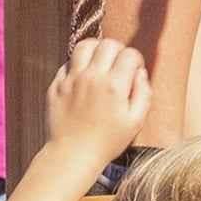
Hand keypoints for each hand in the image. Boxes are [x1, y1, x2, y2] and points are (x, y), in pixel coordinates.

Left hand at [46, 40, 151, 168]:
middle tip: (118, 64)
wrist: (73, 156)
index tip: (134, 70)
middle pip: (108, 44)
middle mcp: (92, 77)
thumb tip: (140, 73)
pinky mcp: (57, 85)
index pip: (129, 54)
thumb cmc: (107, 142)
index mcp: (114, 86)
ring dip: (95, 49)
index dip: (135, 60)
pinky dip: (78, 65)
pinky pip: (68, 63)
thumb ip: (143, 94)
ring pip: (84, 46)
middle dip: (118, 50)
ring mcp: (72, 79)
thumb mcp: (135, 123)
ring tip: (99, 62)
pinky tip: (84, 78)